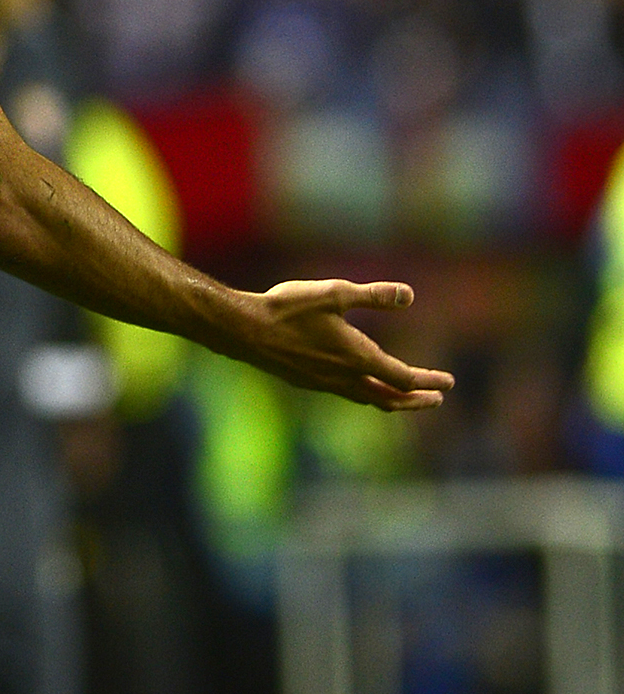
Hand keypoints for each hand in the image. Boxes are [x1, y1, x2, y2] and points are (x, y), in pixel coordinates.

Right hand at [240, 279, 452, 410]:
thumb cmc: (287, 309)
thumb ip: (373, 296)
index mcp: (358, 358)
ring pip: (367, 400)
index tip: (449, 382)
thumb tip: (410, 296)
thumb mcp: (333, 293)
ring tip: (404, 398)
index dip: (430, 381)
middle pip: (390, 398)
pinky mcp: (307, 382)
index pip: (404, 378)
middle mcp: (345, 378)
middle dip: (417, 400)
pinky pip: (347, 395)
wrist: (243, 330)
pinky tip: (359, 384)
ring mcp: (324, 383)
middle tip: (436, 399)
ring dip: (392, 400)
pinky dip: (366, 394)